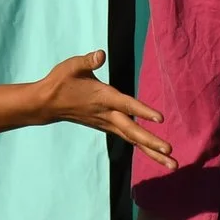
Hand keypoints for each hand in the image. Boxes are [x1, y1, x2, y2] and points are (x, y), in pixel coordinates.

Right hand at [31, 51, 172, 167]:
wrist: (47, 104)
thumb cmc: (60, 81)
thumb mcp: (72, 66)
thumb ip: (88, 61)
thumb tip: (100, 54)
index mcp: (103, 97)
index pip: (127, 104)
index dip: (143, 110)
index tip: (160, 119)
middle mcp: (107, 114)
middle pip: (132, 131)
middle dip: (151, 142)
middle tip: (170, 152)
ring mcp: (107, 123)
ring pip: (133, 139)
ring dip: (152, 151)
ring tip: (172, 165)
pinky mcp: (107, 126)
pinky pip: (129, 138)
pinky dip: (143, 147)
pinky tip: (157, 154)